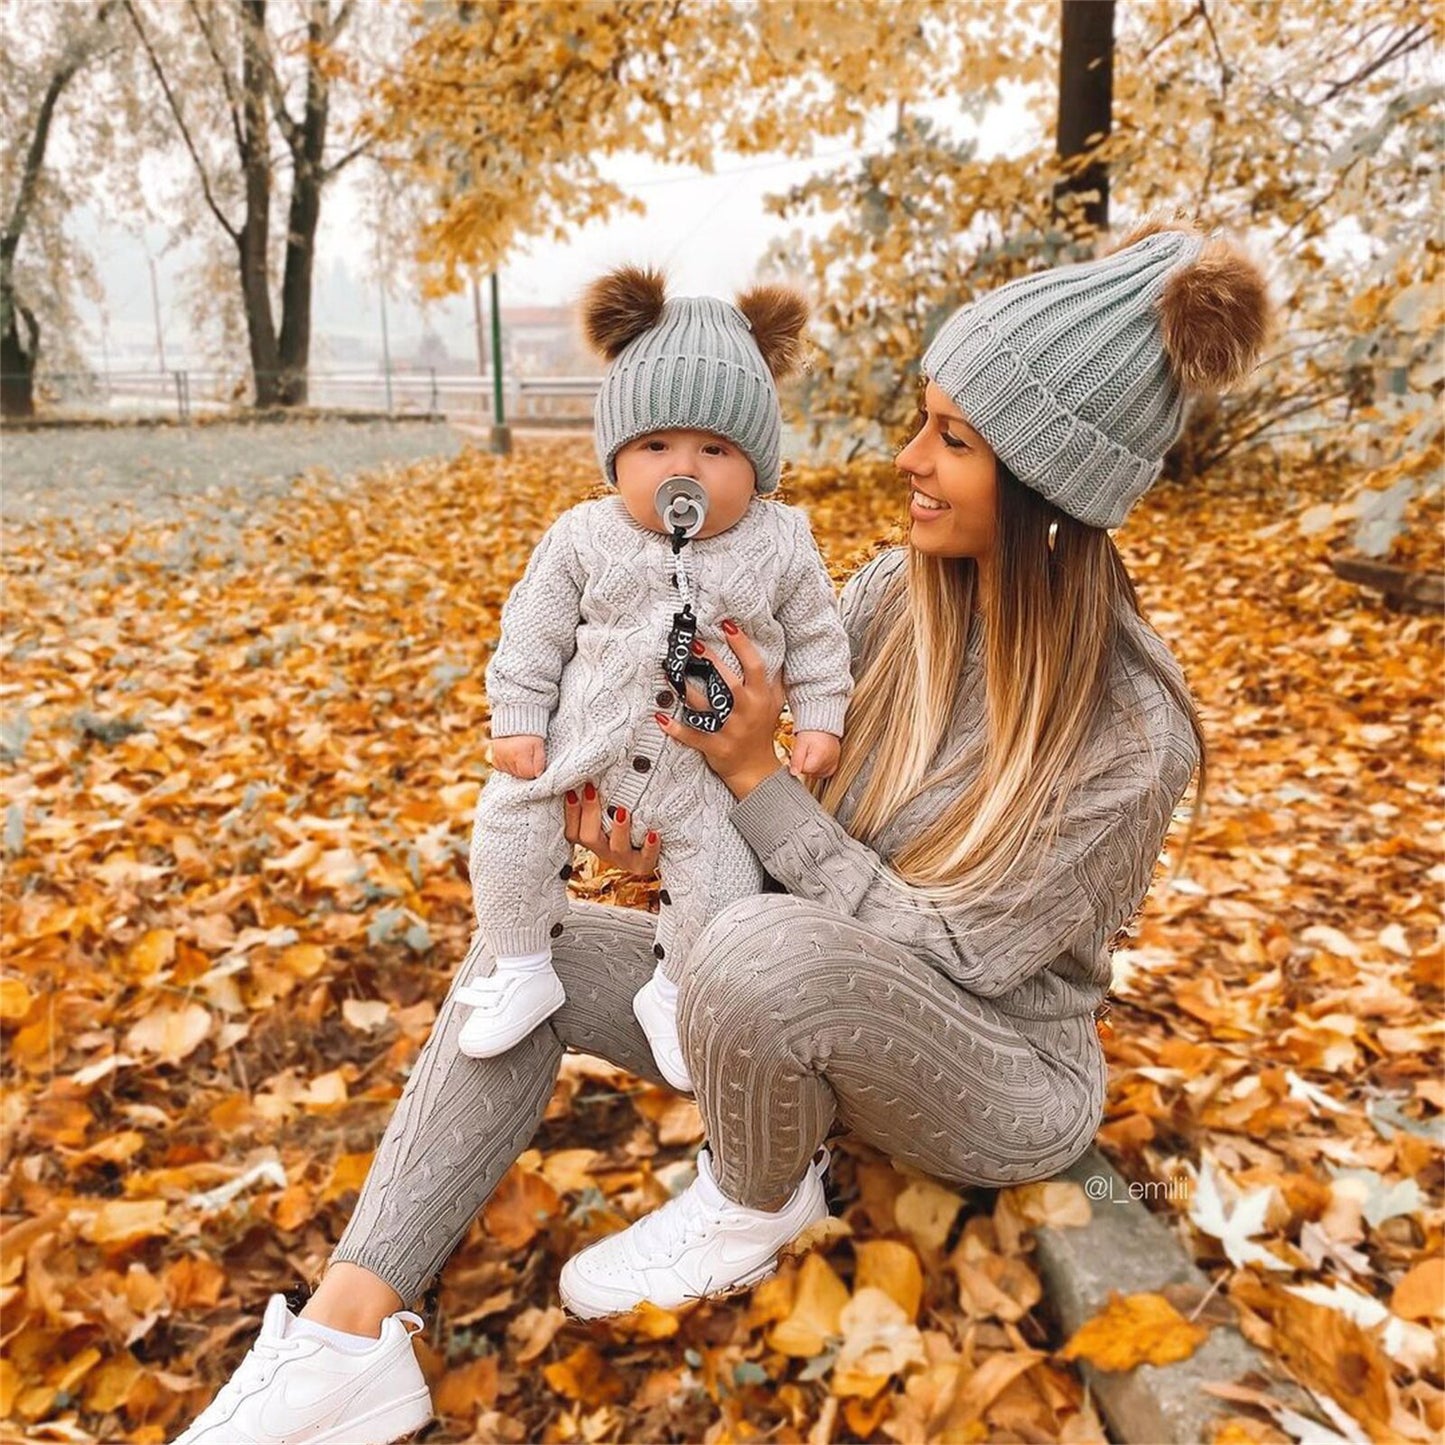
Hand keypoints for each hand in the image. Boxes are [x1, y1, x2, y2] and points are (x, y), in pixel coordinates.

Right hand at [491, 734, 545, 779]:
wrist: (513, 722)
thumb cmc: (529, 734)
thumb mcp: (539, 745)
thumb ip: (540, 761)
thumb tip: (538, 774)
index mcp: (519, 754)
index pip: (528, 774)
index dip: (534, 770)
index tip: (535, 762)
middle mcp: (507, 757)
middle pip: (520, 775)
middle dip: (526, 769)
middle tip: (528, 757)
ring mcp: (499, 759)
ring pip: (511, 773)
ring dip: (517, 768)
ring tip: (520, 755)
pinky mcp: (494, 759)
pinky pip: (503, 769)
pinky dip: (508, 766)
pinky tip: (512, 757)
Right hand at [562, 781, 661, 876]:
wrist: (659, 844)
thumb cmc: (632, 819)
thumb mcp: (612, 808)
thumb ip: (598, 795)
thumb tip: (591, 771)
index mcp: (592, 839)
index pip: (572, 830)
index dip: (570, 812)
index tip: (572, 790)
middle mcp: (604, 850)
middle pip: (589, 838)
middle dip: (589, 813)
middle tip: (592, 790)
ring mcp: (624, 859)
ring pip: (616, 849)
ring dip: (619, 830)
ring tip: (623, 811)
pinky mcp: (644, 865)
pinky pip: (646, 859)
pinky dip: (649, 846)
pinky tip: (653, 833)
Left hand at [653, 619, 784, 799]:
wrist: (757, 770)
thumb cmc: (763, 730)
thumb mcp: (775, 702)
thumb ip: (774, 678)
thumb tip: (775, 648)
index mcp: (761, 697)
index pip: (755, 666)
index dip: (742, 644)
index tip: (727, 624)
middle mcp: (747, 711)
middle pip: (729, 682)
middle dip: (711, 662)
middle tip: (693, 644)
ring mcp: (731, 730)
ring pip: (706, 707)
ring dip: (686, 690)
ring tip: (670, 673)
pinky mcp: (716, 746)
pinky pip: (693, 736)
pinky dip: (676, 729)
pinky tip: (660, 717)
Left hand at [789, 729, 839, 779]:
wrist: (823, 722)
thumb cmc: (811, 730)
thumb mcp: (800, 744)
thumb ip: (796, 759)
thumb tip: (793, 773)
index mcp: (819, 758)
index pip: (804, 771)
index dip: (798, 763)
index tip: (798, 753)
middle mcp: (828, 762)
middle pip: (811, 773)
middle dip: (805, 764)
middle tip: (804, 751)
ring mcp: (833, 762)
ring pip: (818, 773)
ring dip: (812, 766)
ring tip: (811, 753)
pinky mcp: (836, 761)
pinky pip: (827, 771)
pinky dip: (821, 767)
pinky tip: (817, 759)